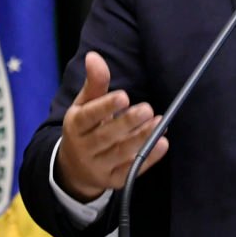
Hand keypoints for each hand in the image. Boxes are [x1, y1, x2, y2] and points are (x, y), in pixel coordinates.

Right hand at [55, 51, 168, 201]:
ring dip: (141, 139)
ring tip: (160, 124)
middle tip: (148, 109)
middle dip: (128, 123)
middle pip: (106, 136)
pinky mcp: (113, 180)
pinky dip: (148, 159)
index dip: (105, 107)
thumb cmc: (84, 128)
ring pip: (120, 154)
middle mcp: (84, 148)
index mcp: (75, 126)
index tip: (124, 96)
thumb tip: (94, 56)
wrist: (73, 169)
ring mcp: (98, 167)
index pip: (88, 117)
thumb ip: (94, 83)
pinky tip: (162, 144)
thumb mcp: (84, 105)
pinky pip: (131, 170)